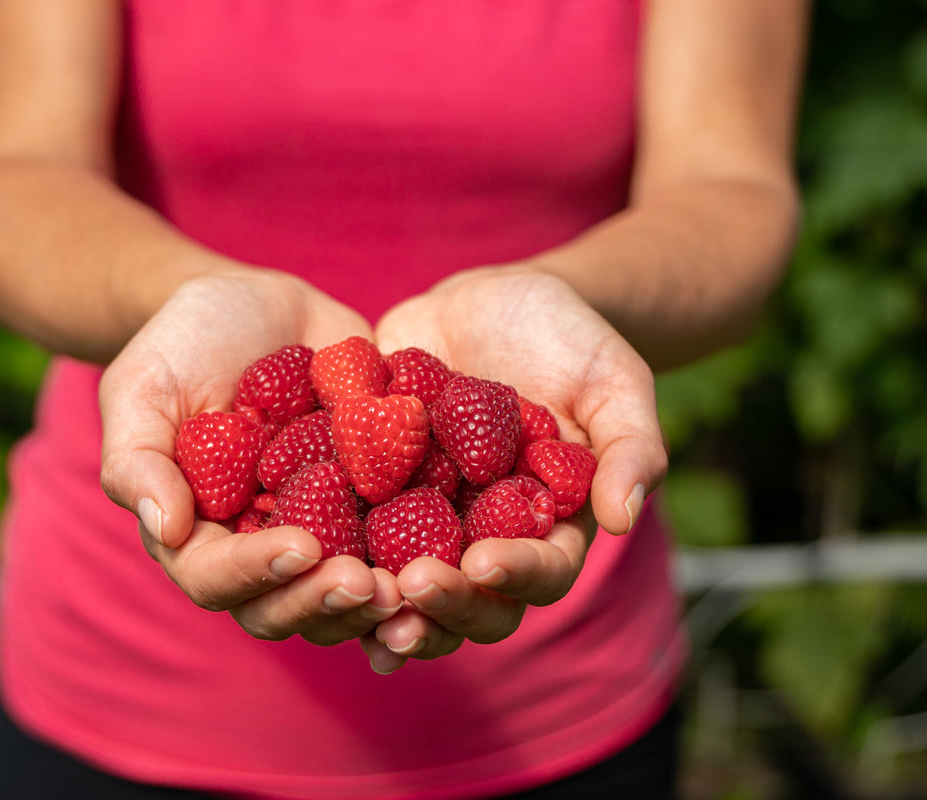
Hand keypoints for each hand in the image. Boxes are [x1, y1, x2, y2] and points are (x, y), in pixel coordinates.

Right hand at [99, 267, 402, 645]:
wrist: (255, 306)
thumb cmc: (183, 345)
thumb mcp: (142, 388)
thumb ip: (138, 459)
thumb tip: (166, 528)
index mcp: (199, 535)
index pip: (216, 580)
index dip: (256, 574)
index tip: (302, 547)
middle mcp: (260, 548)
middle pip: (285, 606)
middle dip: (326, 601)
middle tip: (371, 584)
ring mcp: (321, 532)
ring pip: (345, 595)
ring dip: (380, 601)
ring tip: (420, 581)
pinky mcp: (373, 505)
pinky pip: (402, 547)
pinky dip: (426, 560)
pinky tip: (462, 557)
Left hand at [364, 264, 667, 671]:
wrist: (489, 299)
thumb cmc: (568, 336)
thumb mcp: (614, 379)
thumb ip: (630, 445)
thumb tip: (624, 516)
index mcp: (549, 525)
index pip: (542, 570)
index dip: (515, 576)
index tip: (483, 563)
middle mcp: (488, 536)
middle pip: (472, 600)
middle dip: (442, 604)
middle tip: (410, 586)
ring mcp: (429, 521)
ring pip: (408, 586)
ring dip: (381, 603)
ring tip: (351, 597)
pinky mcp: (375, 493)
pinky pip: (351, 534)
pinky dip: (328, 555)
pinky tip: (297, 565)